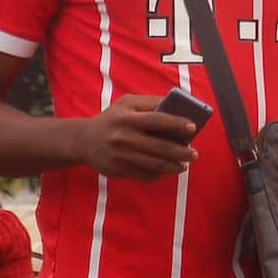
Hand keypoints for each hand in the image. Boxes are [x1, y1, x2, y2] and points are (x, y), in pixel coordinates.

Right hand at [73, 95, 197, 180]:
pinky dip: (159, 174)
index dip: (176, 123)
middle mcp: (124, 137)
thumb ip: (150, 102)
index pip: (156, 119)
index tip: (192, 127)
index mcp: (127, 118)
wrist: (83, 141)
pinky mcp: (119, 170)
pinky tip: (166, 170)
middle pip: (159, 146)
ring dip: (173, 166)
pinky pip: (145, 175)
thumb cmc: (112, 119)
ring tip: (184, 165)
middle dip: (181, 151)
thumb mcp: (126, 103)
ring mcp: (121, 156)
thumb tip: (175, 106)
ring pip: (154, 164)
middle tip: (194, 154)